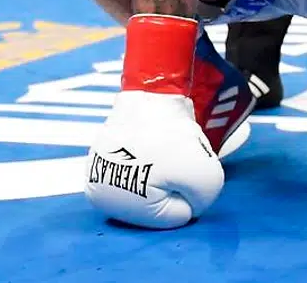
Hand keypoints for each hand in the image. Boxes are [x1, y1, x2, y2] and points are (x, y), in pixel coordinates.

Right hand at [85, 16, 223, 228]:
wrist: (152, 90)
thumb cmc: (175, 137)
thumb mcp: (207, 180)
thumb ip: (202, 202)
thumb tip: (188, 200)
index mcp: (118, 207)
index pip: (176, 216)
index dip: (189, 190)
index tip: (182, 165)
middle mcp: (99, 193)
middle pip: (160, 203)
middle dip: (175, 183)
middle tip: (175, 155)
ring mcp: (98, 171)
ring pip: (152, 183)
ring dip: (164, 169)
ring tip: (164, 147)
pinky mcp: (105, 151)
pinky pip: (142, 164)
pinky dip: (153, 155)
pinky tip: (153, 141)